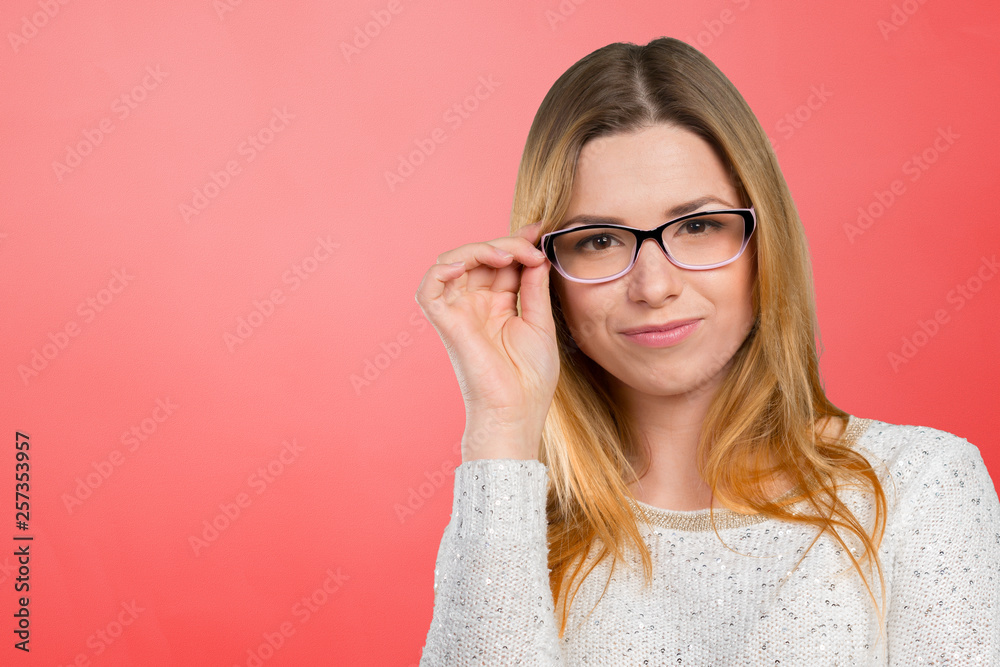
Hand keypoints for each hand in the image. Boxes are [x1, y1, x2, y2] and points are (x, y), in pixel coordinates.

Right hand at [415, 222, 558, 459]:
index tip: (540, 231)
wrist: (517, 411)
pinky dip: (443, 268)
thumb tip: (537, 254)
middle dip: (506, 243)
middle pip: (480, 258)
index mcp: (497, 306)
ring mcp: (458, 312)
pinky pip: (429, 287)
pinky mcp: (445, 322)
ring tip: (508, 255)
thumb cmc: (530, 378)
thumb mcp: (539, 322)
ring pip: (454, 262)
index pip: (500, 263)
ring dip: (480, 249)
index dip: (516, 243)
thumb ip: (534, 287)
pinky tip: (469, 263)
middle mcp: (474, 306)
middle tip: (532, 246)